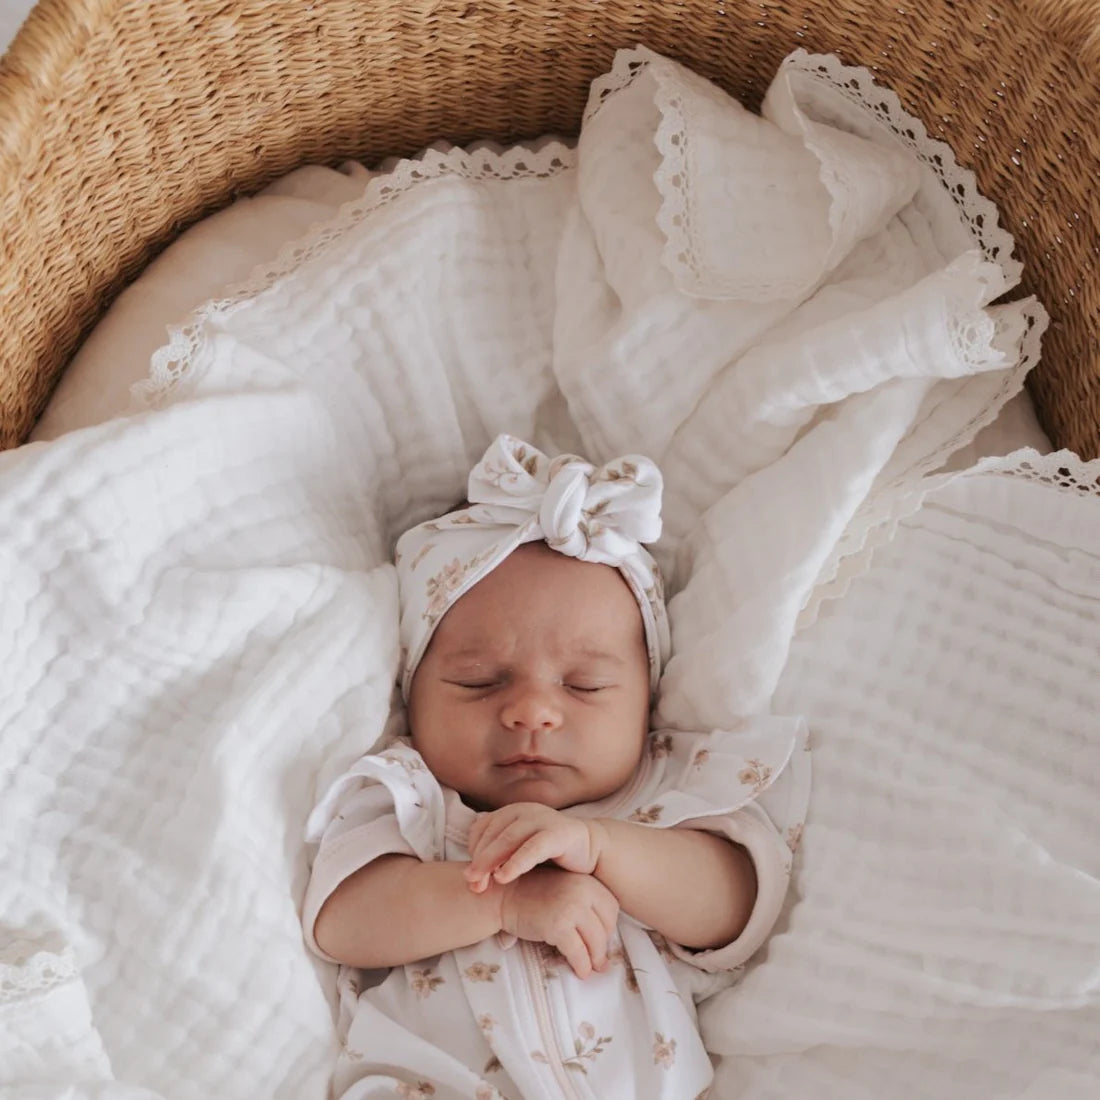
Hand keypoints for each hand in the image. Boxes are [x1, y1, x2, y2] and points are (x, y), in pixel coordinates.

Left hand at [465, 802, 606, 891]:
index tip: (469, 876)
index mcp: (512, 812)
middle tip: (471, 883)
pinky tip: (504, 877)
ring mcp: (542, 819)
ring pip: (508, 839)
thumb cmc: (550, 855)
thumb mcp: (519, 852)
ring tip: (482, 882)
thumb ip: (498, 857)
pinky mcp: (559, 833)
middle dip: (479, 860)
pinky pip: (533, 847)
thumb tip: (470, 875)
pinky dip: (516, 862)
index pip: (482, 828)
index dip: (472, 851)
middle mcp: (525, 811)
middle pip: (492, 834)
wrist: (590, 852)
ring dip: (491, 861)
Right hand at [498, 866, 618, 977]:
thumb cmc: (536, 895)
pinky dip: (581, 965)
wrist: (506, 895)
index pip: (612, 908)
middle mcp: (583, 891)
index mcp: (587, 881)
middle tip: (599, 961)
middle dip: (602, 947)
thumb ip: (585, 905)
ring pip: (595, 942)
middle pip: (605, 927)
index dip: (608, 927)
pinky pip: (578, 953)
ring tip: (591, 968)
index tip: (601, 939)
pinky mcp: (558, 926)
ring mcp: (571, 908)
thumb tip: (604, 941)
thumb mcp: (566, 890)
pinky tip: (580, 971)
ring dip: (594, 959)